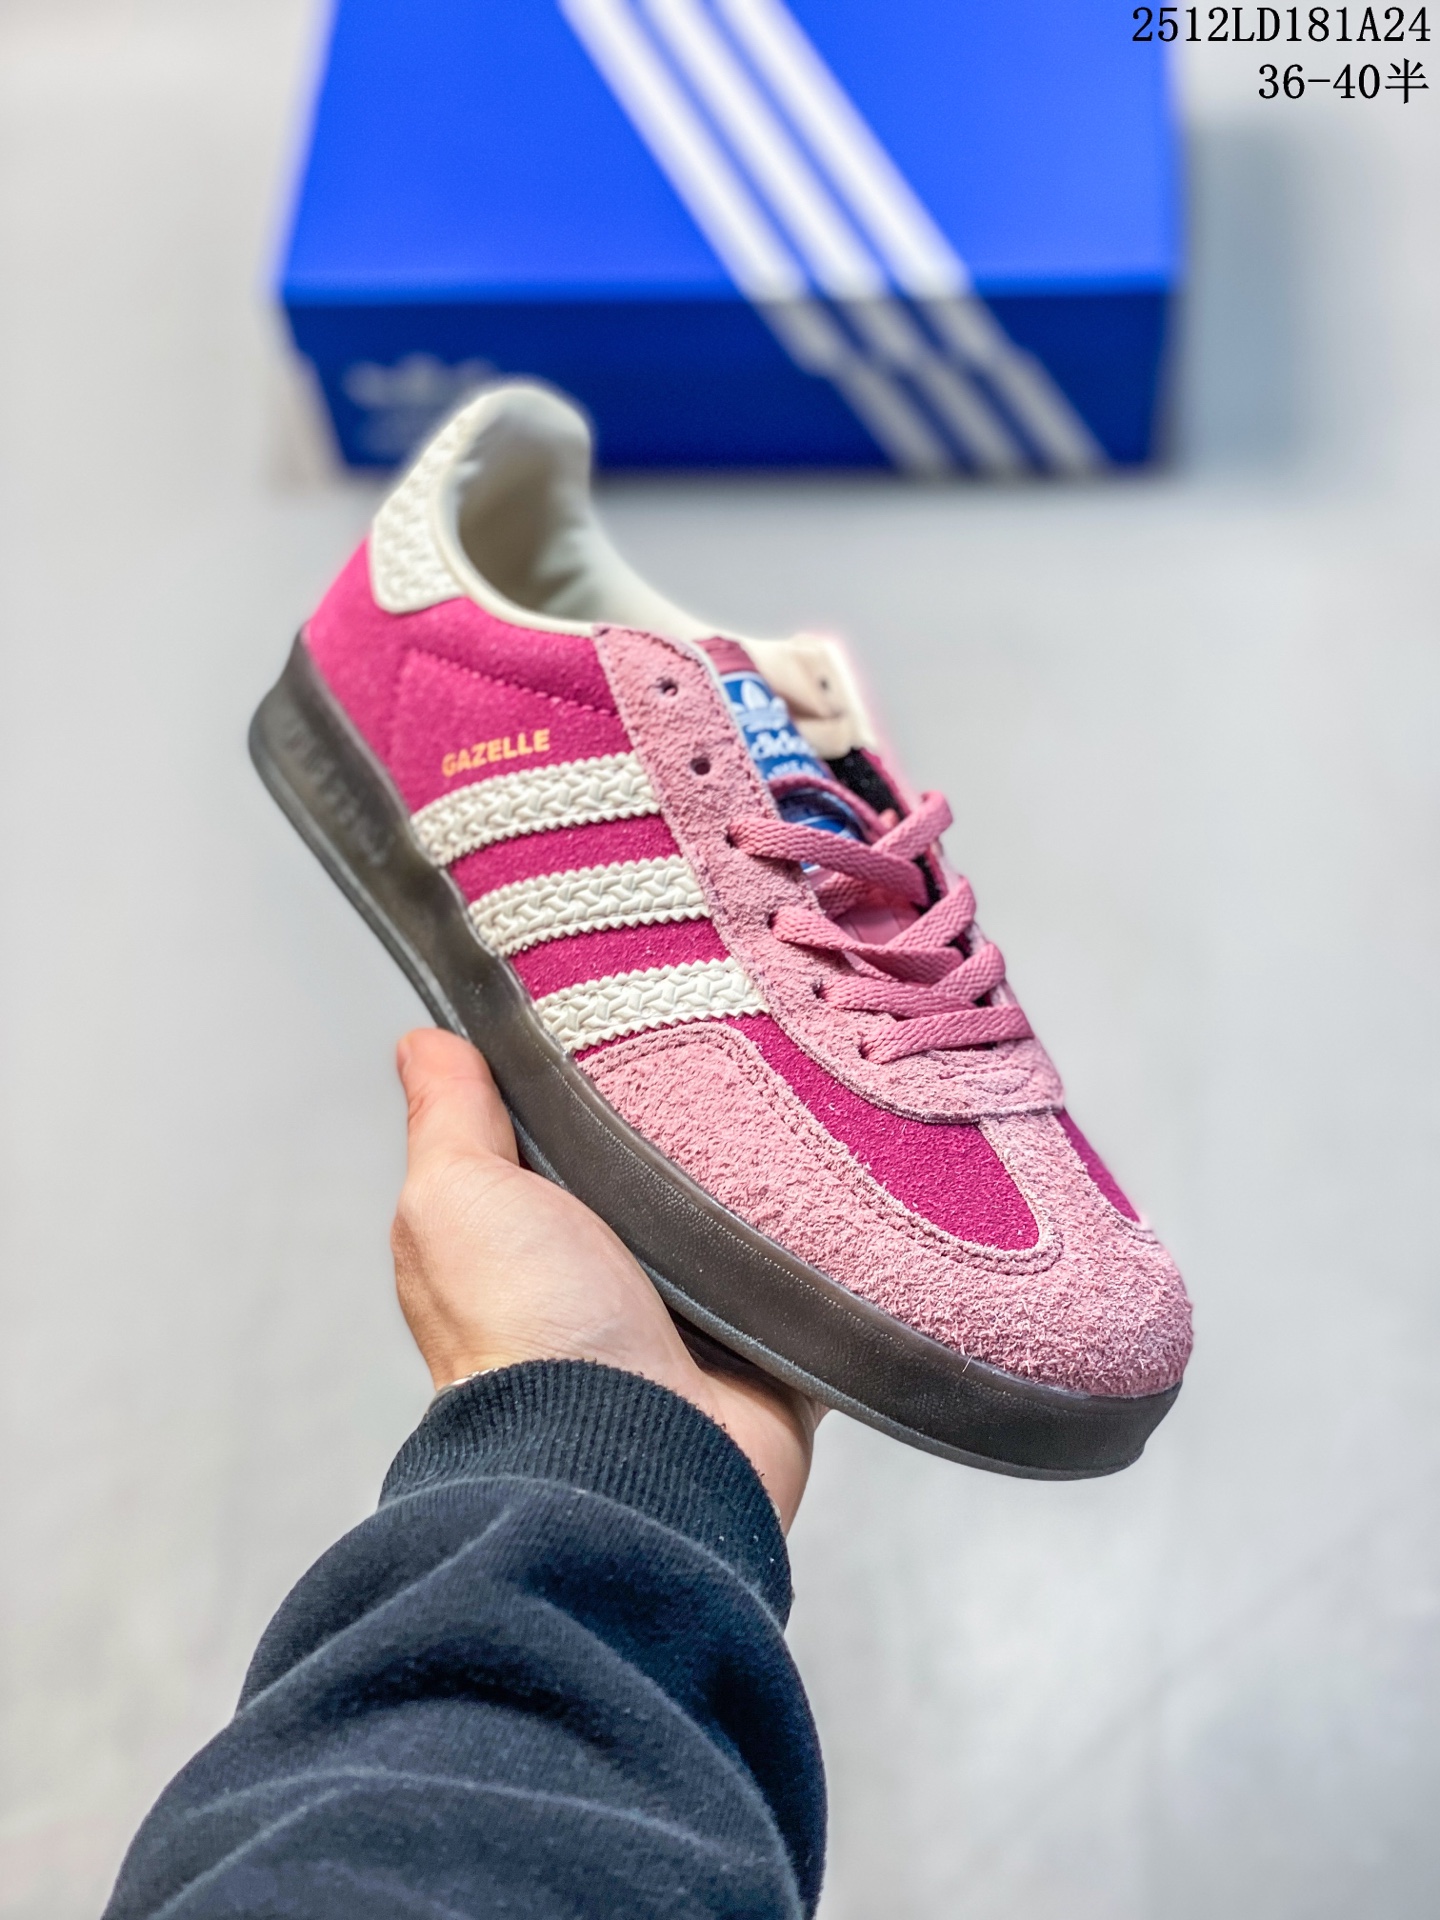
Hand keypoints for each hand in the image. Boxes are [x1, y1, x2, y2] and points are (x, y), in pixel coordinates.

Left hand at [391, 1029, 821, 1530]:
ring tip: (815, 1076)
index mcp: (536, 1228)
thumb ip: (449, 1120)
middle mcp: (617, 1267)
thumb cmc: (525, 1331)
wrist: (634, 1454)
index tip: (641, 991)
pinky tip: (864, 1166)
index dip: (599, 1063)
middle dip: (705, 1104)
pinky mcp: (780, 1340)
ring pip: (752, 1206)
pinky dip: (840, 1232)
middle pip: (671, 1157)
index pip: (573, 1122)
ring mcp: (703, 1307)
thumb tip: (423, 1040)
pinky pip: (823, 1267)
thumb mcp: (457, 1197)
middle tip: (748, 1021)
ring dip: (778, 1164)